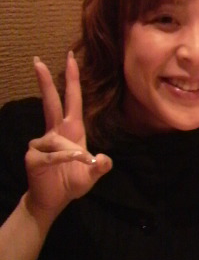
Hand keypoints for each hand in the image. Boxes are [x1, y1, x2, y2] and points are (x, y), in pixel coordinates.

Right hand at [24, 52, 111, 221]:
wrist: (53, 201)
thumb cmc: (72, 183)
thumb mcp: (92, 174)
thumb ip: (100, 167)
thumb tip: (104, 159)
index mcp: (71, 129)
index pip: (71, 99)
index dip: (71, 79)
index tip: (70, 58)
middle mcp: (55, 132)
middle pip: (50, 102)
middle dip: (45, 81)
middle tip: (37, 60)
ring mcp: (42, 143)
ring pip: (58, 140)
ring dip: (71, 152)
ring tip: (80, 163)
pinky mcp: (33, 156)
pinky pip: (53, 153)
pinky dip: (64, 159)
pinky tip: (66, 166)